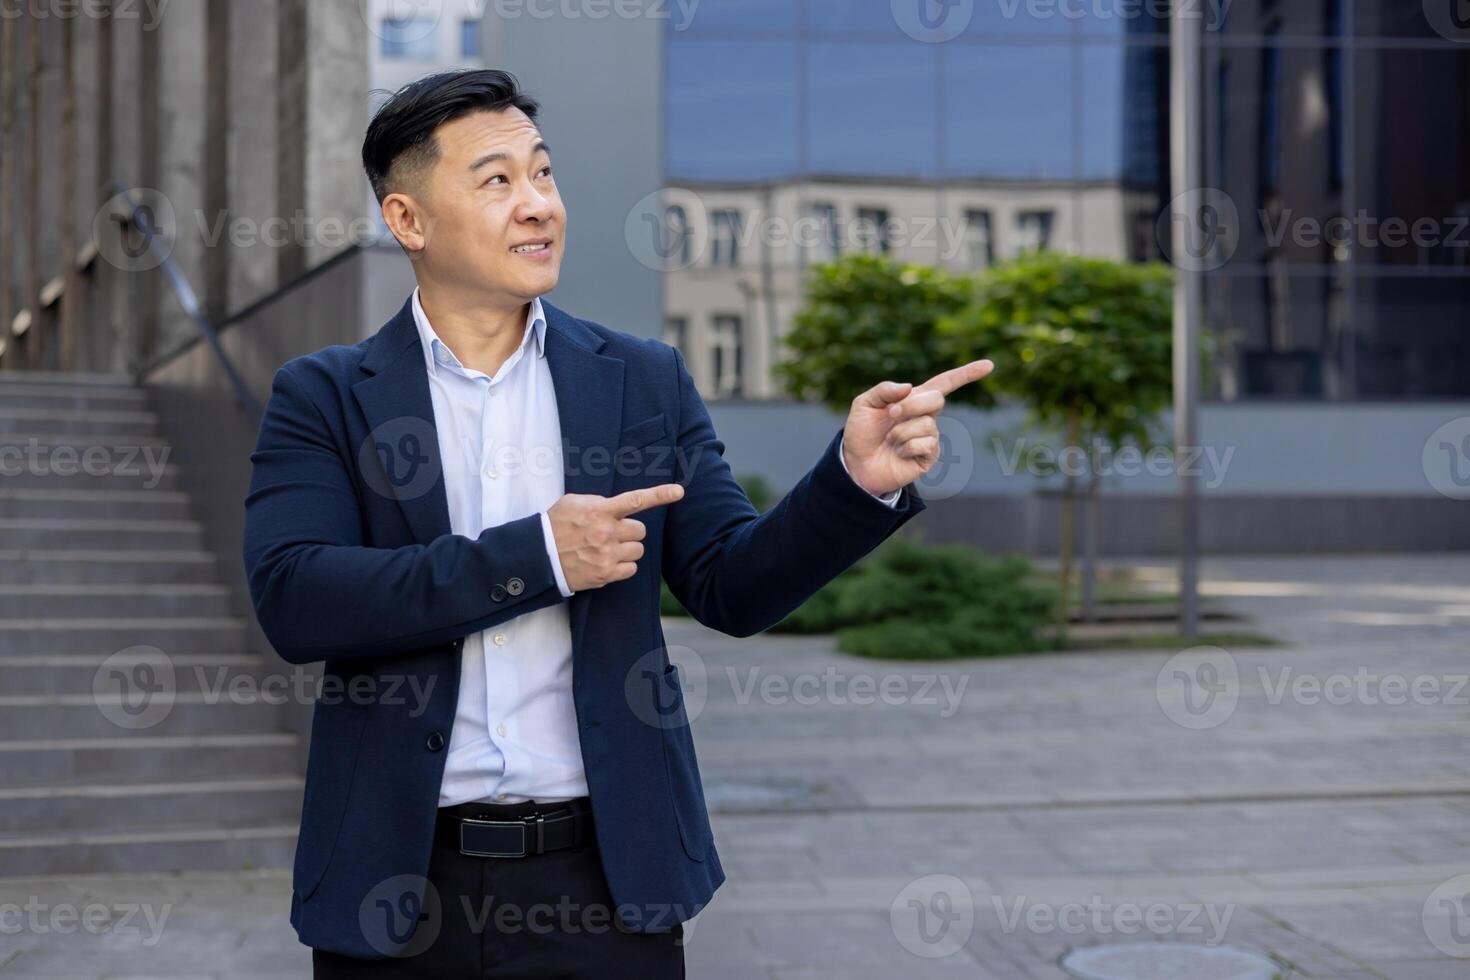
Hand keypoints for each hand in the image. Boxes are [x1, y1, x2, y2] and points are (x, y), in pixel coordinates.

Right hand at [547, 483, 684, 591]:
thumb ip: (598, 502)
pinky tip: (607, 561)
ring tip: (606, 548)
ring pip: (638, 550)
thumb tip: (615, 507)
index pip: (636, 500)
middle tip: (611, 533)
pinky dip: (623, 565)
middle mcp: (606, 533)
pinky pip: (631, 568)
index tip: (679, 491)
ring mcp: (607, 555)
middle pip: (640, 530)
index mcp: (599, 511)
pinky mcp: (605, 574)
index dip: (660, 495)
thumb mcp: (573, 502)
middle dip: (629, 531)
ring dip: (627, 548)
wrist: (539, 556)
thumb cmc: (556, 525)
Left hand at [841, 360, 993, 497]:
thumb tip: (909, 386)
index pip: (945, 383)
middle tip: (891, 415)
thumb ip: (883, 390)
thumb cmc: (861, 433)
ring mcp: (930, 436)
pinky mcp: (929, 456)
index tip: (989, 365)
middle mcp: (926, 416)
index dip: (967, 374)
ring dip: (901, 431)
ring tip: (890, 440)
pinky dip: (906, 447)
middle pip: (936, 399)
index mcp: (914, 399)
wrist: (856, 464)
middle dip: (912, 405)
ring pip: (927, 425)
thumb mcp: (864, 405)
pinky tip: (898, 453)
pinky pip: (926, 444)